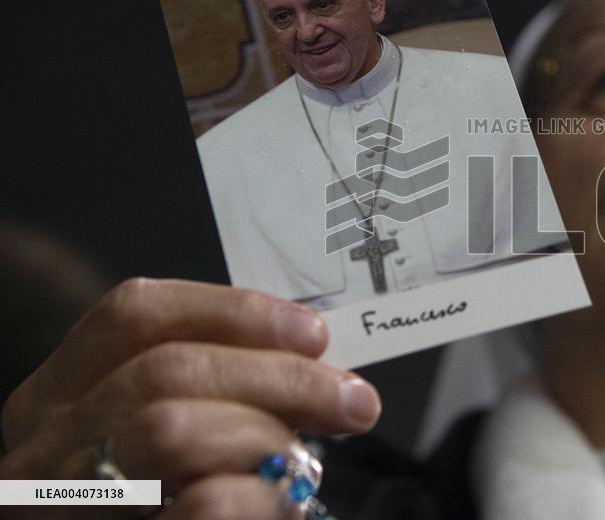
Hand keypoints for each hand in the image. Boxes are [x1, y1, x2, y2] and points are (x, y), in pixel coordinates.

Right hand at [0, 278, 381, 518]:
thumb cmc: (161, 501)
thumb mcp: (169, 428)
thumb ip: (217, 389)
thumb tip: (312, 360)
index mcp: (58, 396)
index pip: (134, 314)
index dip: (233, 311)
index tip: (311, 331)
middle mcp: (46, 446)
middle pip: (168, 369)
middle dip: (279, 376)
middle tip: (351, 398)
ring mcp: (67, 504)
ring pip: (174, 430)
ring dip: (264, 437)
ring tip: (298, 464)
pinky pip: (202, 504)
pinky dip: (260, 494)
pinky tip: (281, 501)